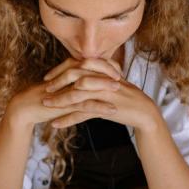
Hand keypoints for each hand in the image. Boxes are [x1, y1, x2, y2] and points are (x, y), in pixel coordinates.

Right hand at [6, 58, 120, 128]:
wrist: (25, 108)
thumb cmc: (43, 98)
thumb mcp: (61, 88)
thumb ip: (72, 83)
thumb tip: (87, 81)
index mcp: (67, 70)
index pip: (89, 63)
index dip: (104, 65)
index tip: (117, 69)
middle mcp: (67, 76)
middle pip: (92, 69)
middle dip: (108, 72)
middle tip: (122, 77)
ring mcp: (66, 89)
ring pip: (90, 84)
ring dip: (106, 87)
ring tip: (121, 91)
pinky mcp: (66, 103)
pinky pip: (86, 104)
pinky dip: (101, 106)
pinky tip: (112, 111)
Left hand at [42, 59, 160, 131]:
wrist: (143, 111)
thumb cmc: (127, 97)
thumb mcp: (111, 82)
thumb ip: (97, 76)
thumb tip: (81, 74)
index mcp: (102, 70)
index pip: (77, 64)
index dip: (61, 69)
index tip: (48, 76)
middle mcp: (102, 79)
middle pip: (74, 75)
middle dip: (57, 82)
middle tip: (45, 89)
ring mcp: (104, 93)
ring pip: (76, 94)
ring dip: (59, 100)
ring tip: (46, 106)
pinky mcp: (105, 108)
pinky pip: (82, 113)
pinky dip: (67, 119)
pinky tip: (56, 124)